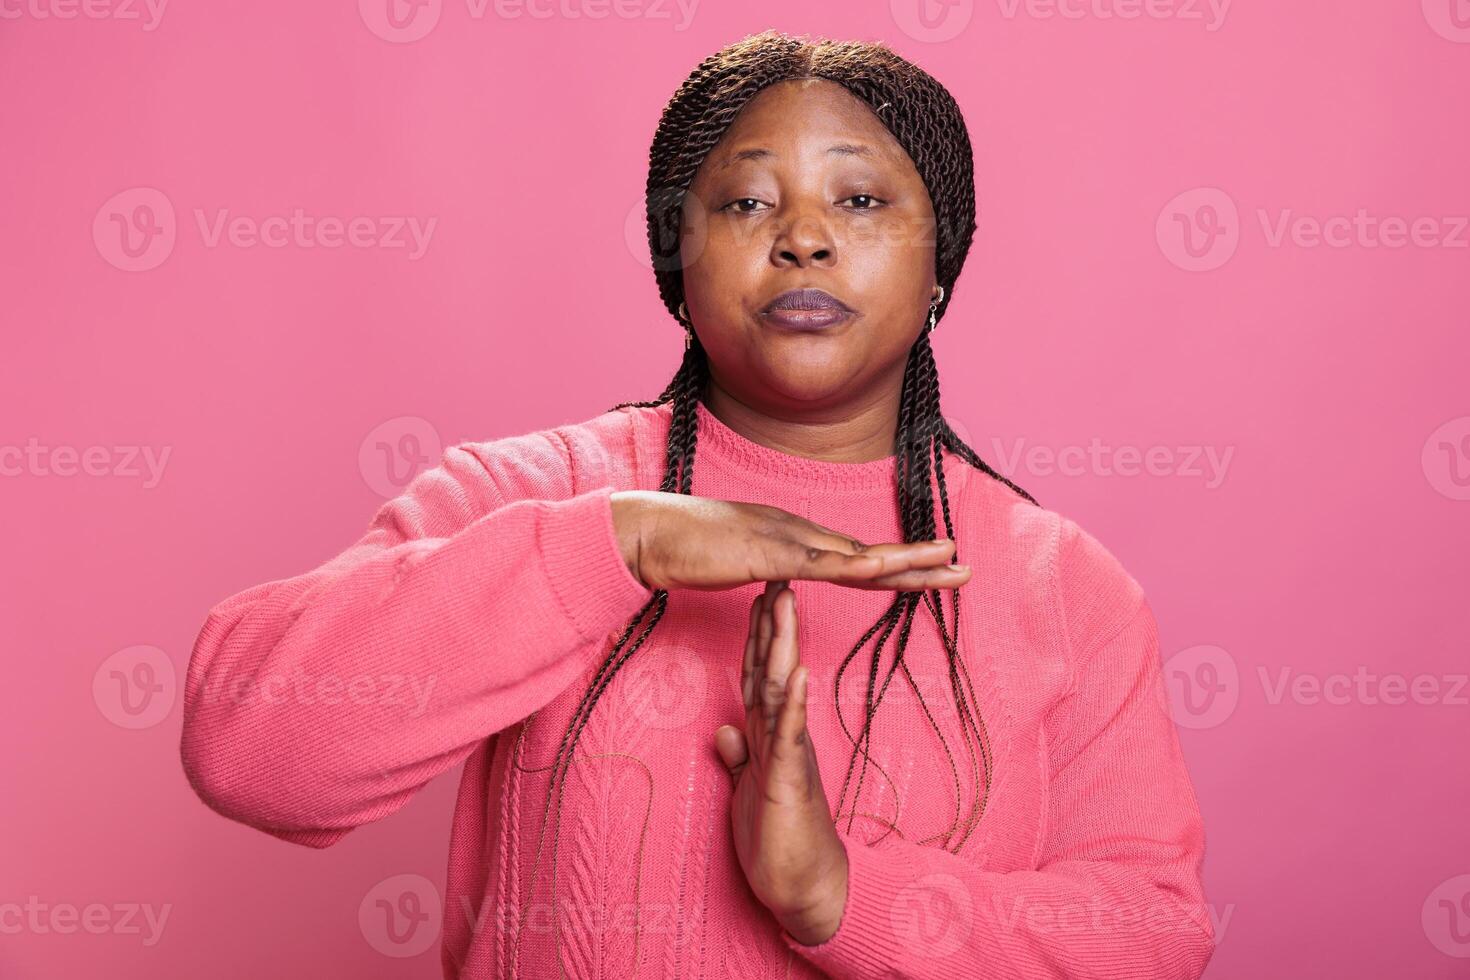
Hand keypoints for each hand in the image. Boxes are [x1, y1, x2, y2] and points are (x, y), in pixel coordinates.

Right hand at [610, 489, 968, 592]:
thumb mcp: (735, 562)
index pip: (854, 557)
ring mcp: (786, 540)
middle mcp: (798, 532)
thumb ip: (764, 570)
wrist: (645, 532)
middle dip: (921, 562)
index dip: (896, 565)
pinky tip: (889, 572)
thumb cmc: (680, 549)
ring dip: (910, 561)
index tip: (930, 571)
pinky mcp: (768, 553)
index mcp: (791, 538)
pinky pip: (822, 565)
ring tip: (951, 565)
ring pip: (860, 556)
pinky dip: (859, 568)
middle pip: (870, 553)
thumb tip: (783, 583)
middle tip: (965, 566)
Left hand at [713, 580, 848, 945]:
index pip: (760, 676)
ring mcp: (789, 754)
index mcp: (768, 738)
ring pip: (782, 690)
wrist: (807, 890)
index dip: (757, 637)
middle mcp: (781, 737)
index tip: (758, 595)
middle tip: (775, 574)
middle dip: (771, 623)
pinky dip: (792, 702)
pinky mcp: (791, 778)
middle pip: (772, 669)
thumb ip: (738, 759)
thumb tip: (724, 731)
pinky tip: (798, 672)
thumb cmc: (779, 844)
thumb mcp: (746, 794)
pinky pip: (789, 734)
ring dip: (782, 646)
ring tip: (785, 602)